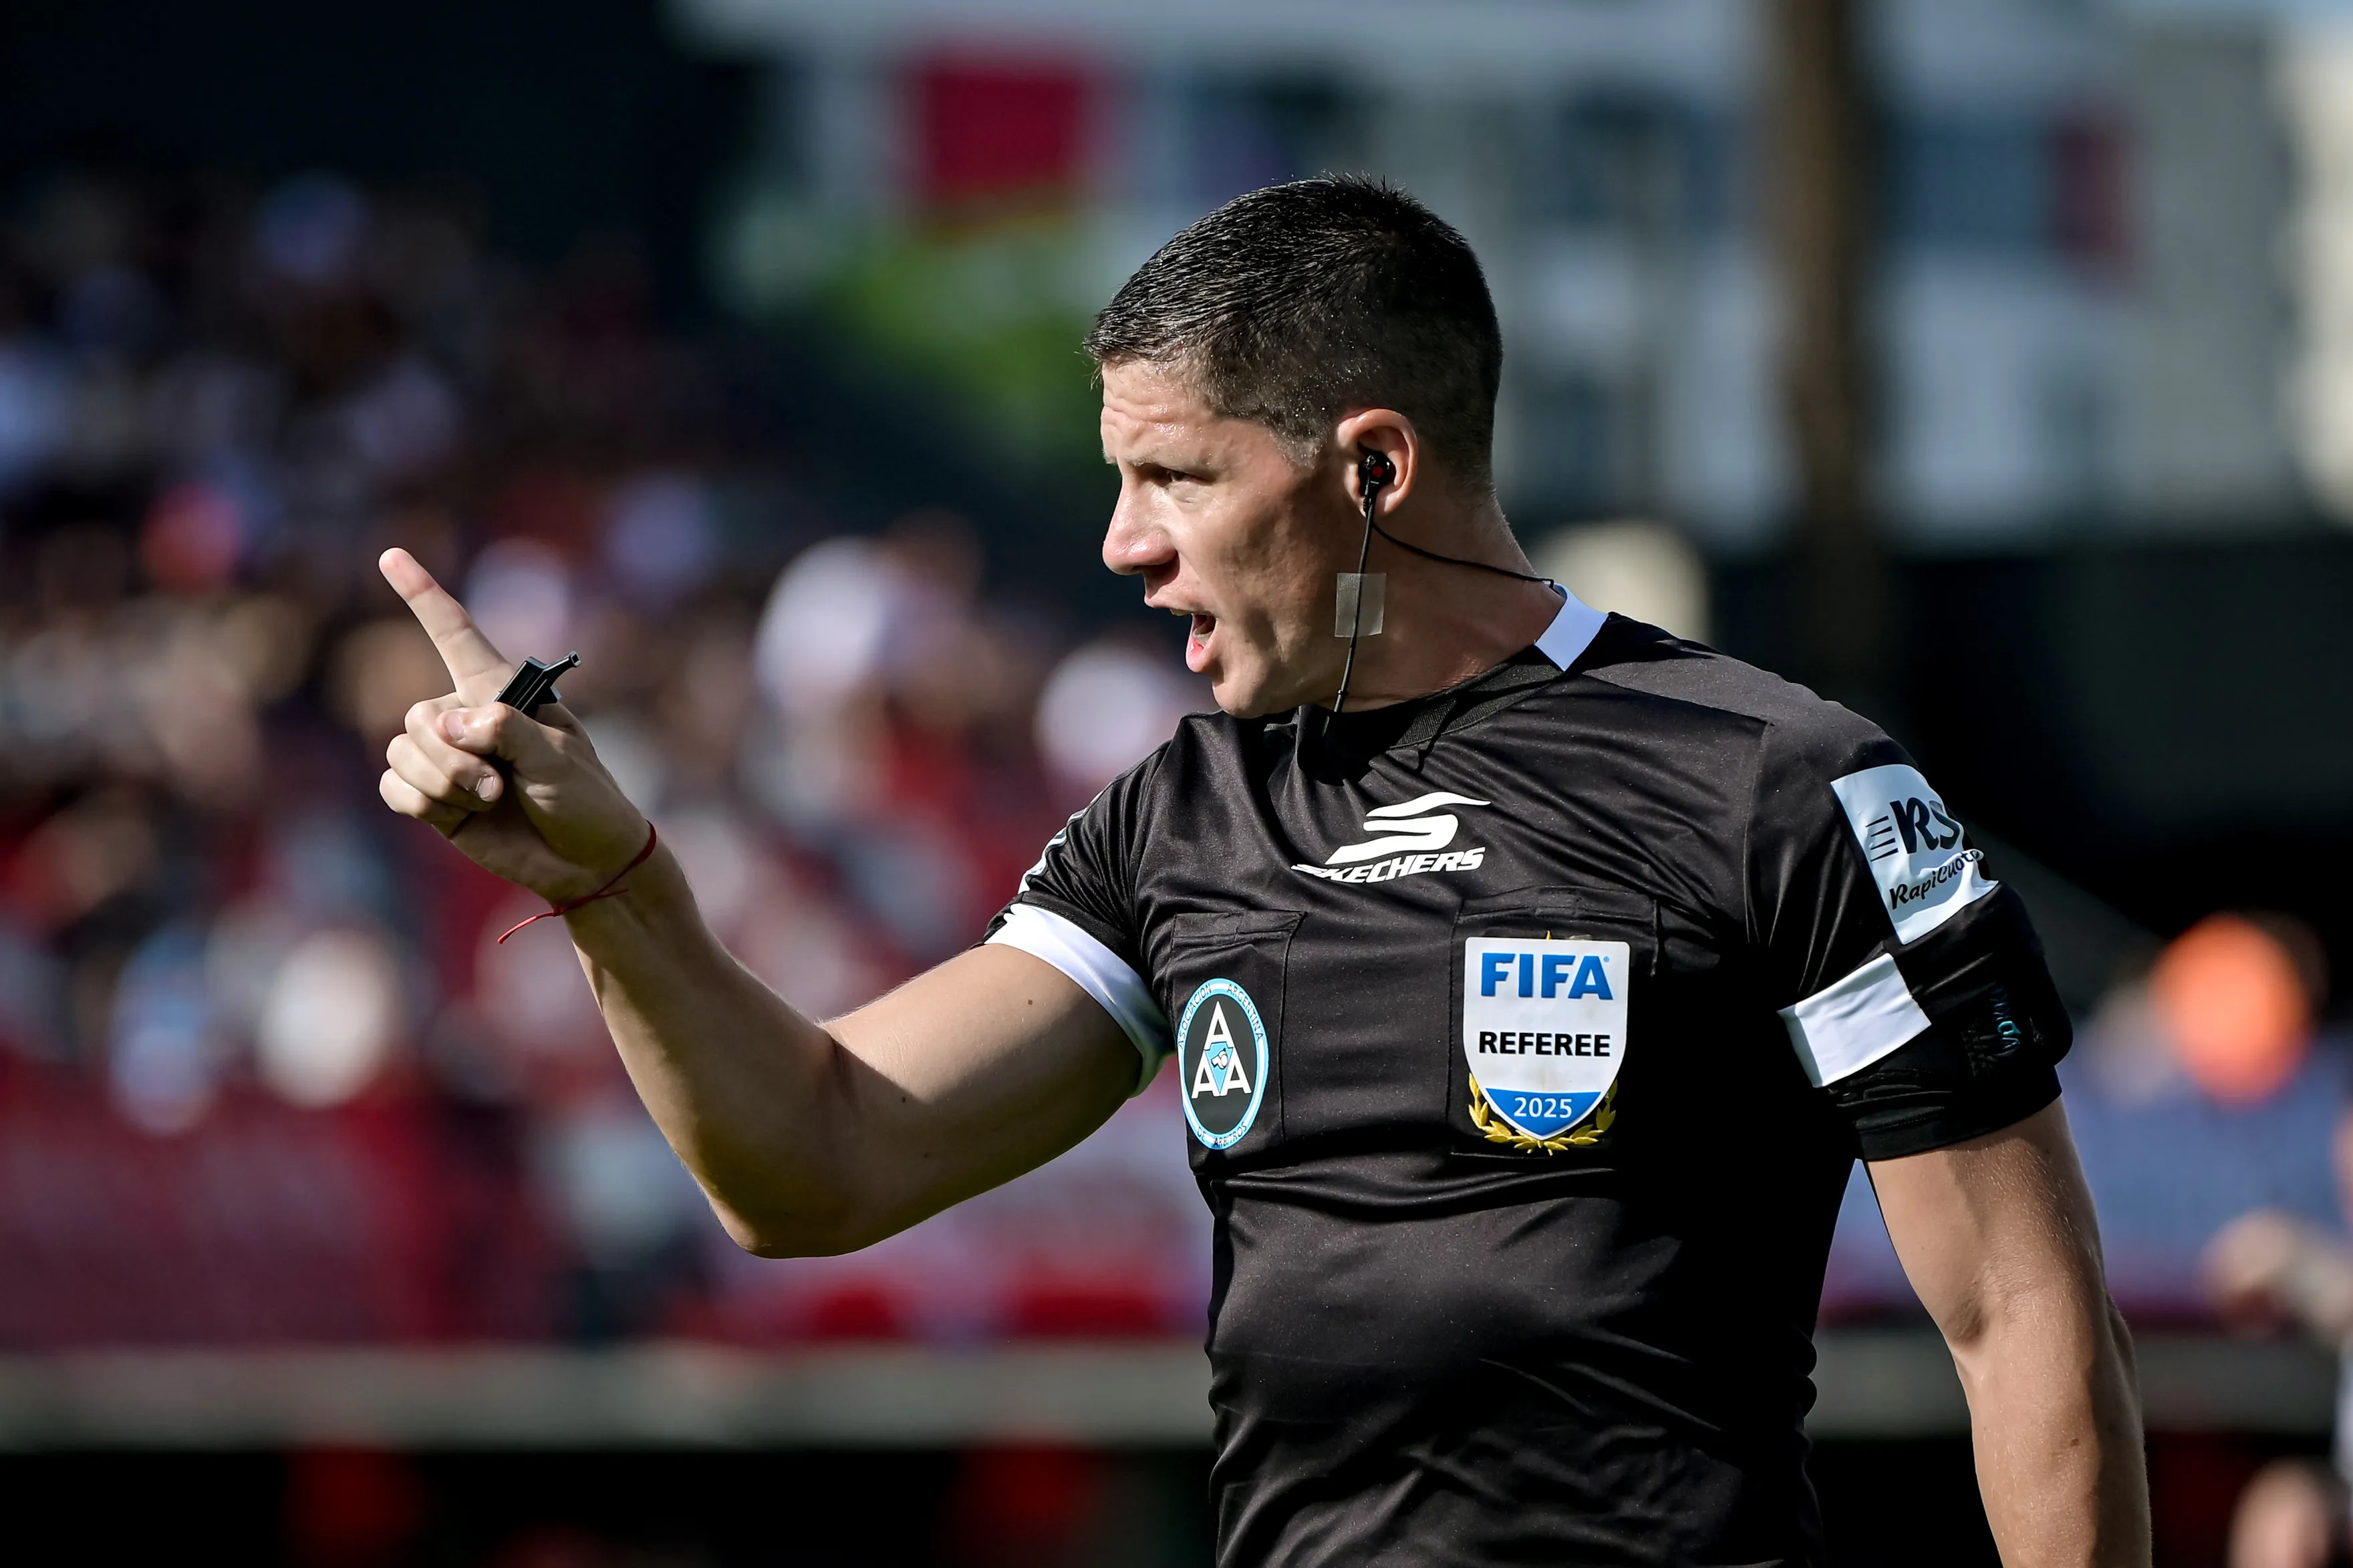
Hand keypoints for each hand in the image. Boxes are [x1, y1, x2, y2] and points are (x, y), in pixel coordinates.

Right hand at [375, 547, 647, 902]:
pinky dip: (422, 802)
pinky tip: (458, 814)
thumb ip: (505, 732)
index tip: (392, 554)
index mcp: (502, 693)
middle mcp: (467, 717)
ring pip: (402, 752)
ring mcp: (447, 757)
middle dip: (451, 756)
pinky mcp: (432, 797)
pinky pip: (394, 787)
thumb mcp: (558, 760)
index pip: (455, 634)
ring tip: (490, 799)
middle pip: (418, 715)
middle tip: (498, 784)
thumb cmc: (585, 800)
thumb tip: (448, 725)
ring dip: (443, 783)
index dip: (423, 595)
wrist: (584, 861)